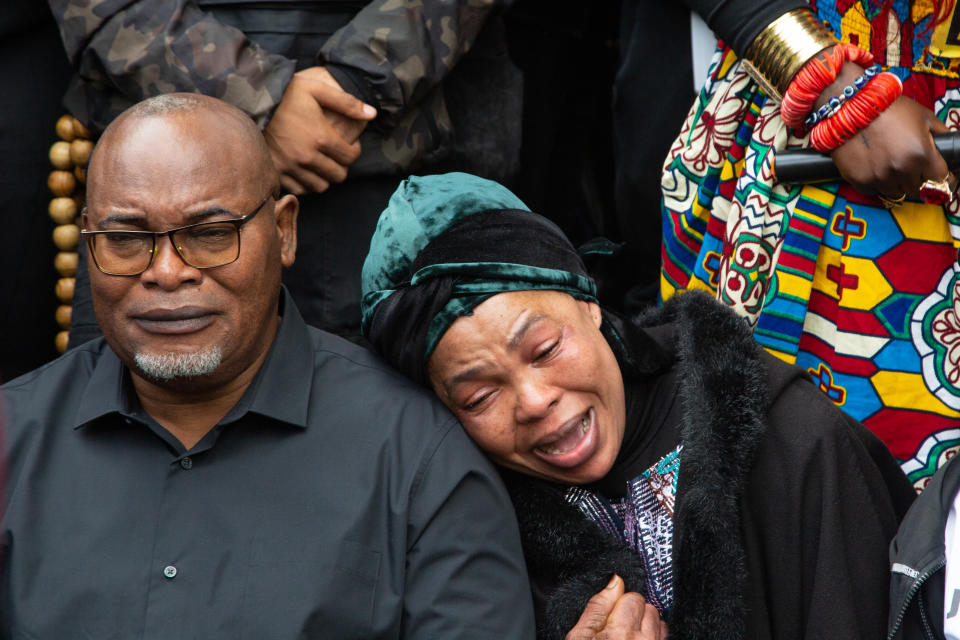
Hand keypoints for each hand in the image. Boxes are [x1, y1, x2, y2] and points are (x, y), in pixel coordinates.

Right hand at [264, 66, 376, 194]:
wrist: (249, 102)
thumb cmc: (285, 93)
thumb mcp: (317, 89)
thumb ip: (347, 102)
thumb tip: (373, 114)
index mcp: (321, 137)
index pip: (351, 157)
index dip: (354, 151)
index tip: (350, 145)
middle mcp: (307, 157)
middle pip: (338, 175)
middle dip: (342, 165)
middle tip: (336, 155)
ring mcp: (290, 167)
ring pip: (320, 186)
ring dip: (325, 176)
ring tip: (321, 163)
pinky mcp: (276, 173)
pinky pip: (300, 190)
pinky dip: (306, 183)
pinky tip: (305, 170)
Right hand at [565, 575, 667, 639]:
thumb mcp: (579, 638)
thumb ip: (597, 607)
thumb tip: (614, 580)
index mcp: (620, 633)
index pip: (633, 597)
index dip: (619, 603)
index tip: (612, 614)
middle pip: (649, 608)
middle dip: (634, 613)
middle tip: (618, 627)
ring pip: (659, 622)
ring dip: (645, 625)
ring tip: (627, 636)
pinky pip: (663, 637)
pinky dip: (652, 636)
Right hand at [825, 64, 953, 199]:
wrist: (851, 107)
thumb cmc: (888, 108)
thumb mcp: (923, 115)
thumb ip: (940, 133)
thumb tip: (947, 144)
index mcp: (921, 154)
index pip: (940, 179)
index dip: (939, 173)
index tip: (935, 171)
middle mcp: (901, 170)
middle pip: (918, 188)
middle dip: (917, 177)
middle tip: (909, 163)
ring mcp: (879, 177)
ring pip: (896, 191)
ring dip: (897, 182)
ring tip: (890, 164)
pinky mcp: (860, 180)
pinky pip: (875, 190)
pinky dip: (877, 182)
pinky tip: (874, 167)